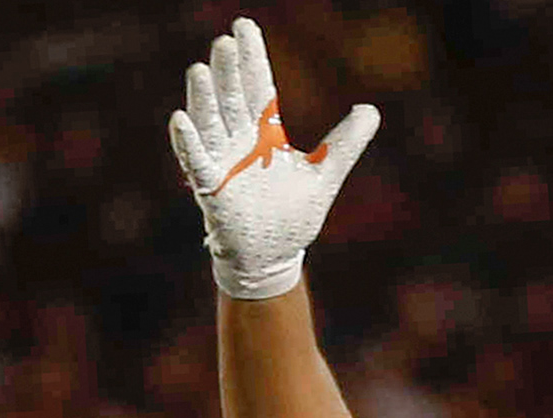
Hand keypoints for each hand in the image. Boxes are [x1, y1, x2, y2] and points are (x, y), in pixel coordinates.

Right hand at [169, 17, 380, 301]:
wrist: (274, 257)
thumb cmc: (292, 215)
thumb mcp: (325, 174)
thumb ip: (346, 143)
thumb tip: (371, 110)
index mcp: (266, 133)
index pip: (256, 86)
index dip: (250, 58)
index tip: (243, 26)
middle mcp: (240, 142)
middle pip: (232, 98)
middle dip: (228, 71)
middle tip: (224, 41)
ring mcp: (224, 163)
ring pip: (211, 123)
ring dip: (204, 98)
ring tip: (201, 69)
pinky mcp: (213, 189)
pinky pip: (197, 162)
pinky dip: (188, 142)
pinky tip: (180, 119)